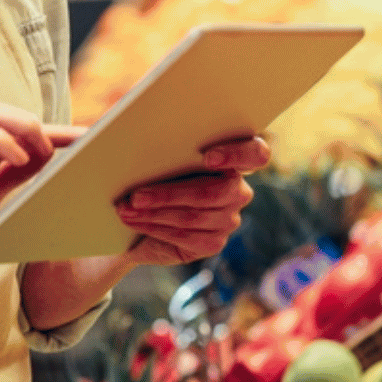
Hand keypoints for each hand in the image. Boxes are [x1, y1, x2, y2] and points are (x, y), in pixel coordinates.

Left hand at [114, 135, 270, 266]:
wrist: (139, 216)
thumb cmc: (149, 174)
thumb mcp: (155, 155)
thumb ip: (162, 145)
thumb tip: (135, 139)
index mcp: (232, 157)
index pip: (256, 153)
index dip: (238, 154)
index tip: (208, 158)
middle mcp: (237, 189)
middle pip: (214, 192)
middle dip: (170, 193)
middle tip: (136, 196)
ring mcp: (228, 218)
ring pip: (193, 216)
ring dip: (154, 213)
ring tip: (126, 209)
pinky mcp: (213, 242)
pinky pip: (185, 236)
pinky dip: (155, 228)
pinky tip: (134, 222)